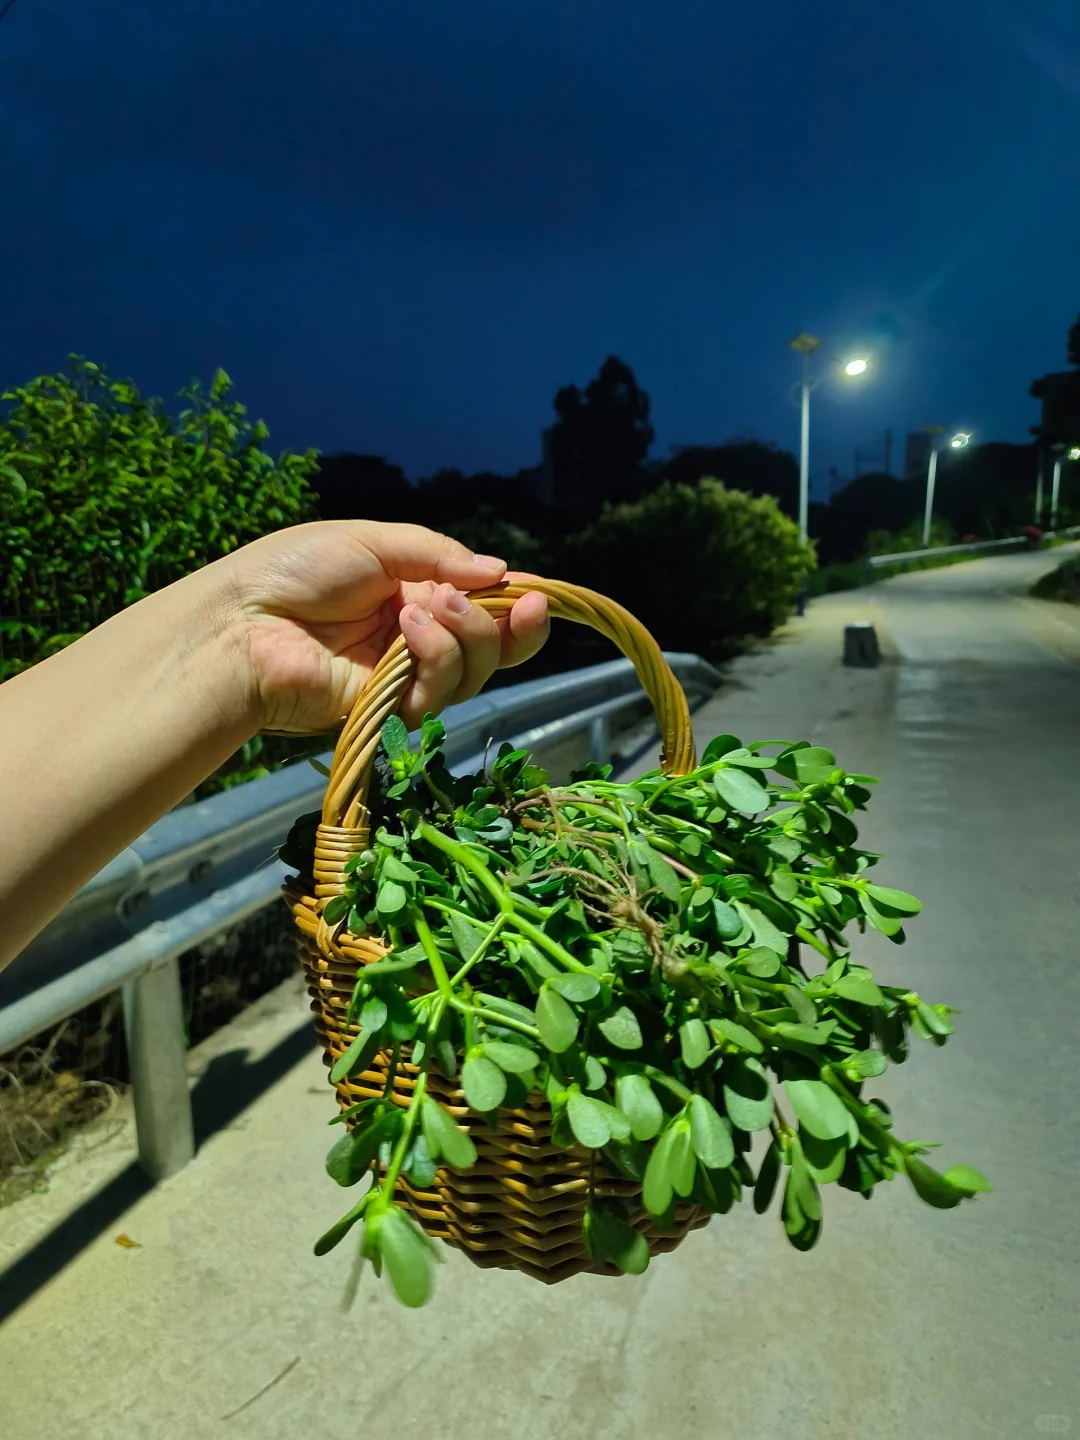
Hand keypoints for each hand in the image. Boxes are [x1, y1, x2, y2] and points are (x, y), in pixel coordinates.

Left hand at [215, 520, 549, 733]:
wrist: (243, 623)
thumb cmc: (294, 572)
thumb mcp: (372, 541)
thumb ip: (437, 555)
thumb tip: (500, 571)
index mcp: (413, 593)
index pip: (481, 606)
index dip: (516, 604)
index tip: (539, 594)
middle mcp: (416, 638)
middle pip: (493, 648)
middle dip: (511, 625)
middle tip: (516, 601)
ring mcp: (404, 676)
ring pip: (475, 672)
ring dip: (467, 636)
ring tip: (426, 608)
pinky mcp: (390, 710)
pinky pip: (441, 693)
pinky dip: (437, 658)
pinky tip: (408, 630)